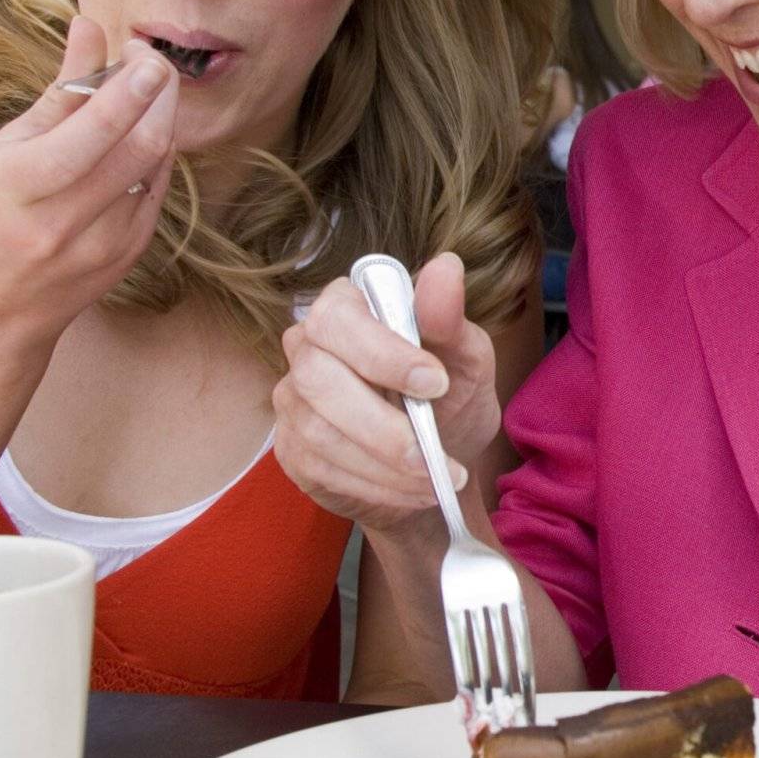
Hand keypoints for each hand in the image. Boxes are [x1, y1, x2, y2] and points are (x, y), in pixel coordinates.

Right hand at [0, 17, 177, 344]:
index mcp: (19, 187)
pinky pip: (158, 188)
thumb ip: (56, 94)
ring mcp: (104, 243)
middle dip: (157, 96)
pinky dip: (156, 152)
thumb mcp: (0, 152)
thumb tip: (89, 28)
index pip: (93, 133)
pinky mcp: (130, 253)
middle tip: (151, 62)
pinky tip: (143, 132)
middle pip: (138, 147)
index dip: (129, 89)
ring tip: (146, 89)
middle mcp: (64, 220)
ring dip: (160, 119)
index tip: (146, 55)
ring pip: (155, 165)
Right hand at [273, 253, 500, 531]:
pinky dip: (376, 486)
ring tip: (434, 479)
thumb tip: (446, 266)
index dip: (382, 352)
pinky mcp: (292, 450)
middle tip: (433, 453)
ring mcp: (293, 400)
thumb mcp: (466, 359)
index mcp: (348, 309)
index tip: (435, 383)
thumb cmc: (450, 398)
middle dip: (381, 424)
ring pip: (319, 431)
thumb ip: (449, 319)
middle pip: (316, 376)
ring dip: (384, 465)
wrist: (438, 465)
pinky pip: (321, 469)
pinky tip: (411, 491)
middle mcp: (308, 348)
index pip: (338, 317)